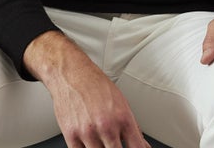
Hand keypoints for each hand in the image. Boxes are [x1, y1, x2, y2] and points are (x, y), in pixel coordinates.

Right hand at [24, 30, 149, 147]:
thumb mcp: (121, 102)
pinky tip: (89, 144)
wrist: (71, 73)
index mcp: (123, 118)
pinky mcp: (71, 136)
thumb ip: (132, 127)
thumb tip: (143, 145)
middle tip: (114, 144)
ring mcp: (89, 133)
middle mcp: (107, 126)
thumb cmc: (96, 85)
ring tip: (100, 141)